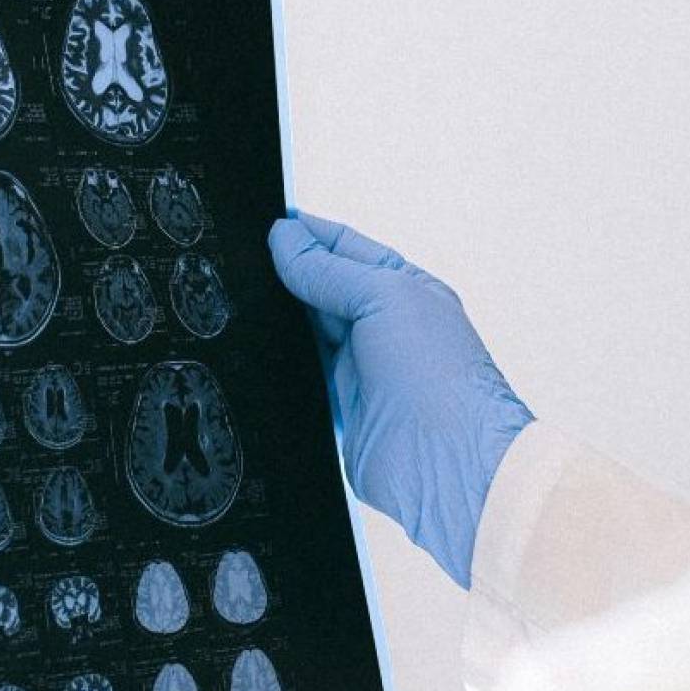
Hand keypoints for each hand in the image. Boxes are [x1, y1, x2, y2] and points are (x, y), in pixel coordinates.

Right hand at [269, 212, 532, 587]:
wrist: (448, 466)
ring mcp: (359, 368)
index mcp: (404, 288)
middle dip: (287, 273)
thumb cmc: (441, 378)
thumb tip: (285, 238)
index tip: (268, 225)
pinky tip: (253, 344)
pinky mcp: (337, 407)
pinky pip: (297, 374)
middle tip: (244, 258)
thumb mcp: (384, 297)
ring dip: (279, 317)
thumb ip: (329, 270)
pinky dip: (277, 361)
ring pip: (304, 330)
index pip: (346, 248)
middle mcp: (383, 326)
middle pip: (321, 287)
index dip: (308, 235)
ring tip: (241, 296)